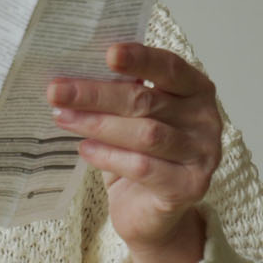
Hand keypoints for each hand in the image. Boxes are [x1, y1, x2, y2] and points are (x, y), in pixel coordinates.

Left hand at [47, 43, 221, 251]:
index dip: (140, 59)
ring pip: (146, 134)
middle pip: (147, 100)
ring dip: (98, 124)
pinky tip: (85, 149)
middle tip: (57, 91)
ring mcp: (202, 154)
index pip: (169, 67)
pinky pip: (144, 167)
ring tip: (63, 118)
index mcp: (195, 88)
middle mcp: (205, 118)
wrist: (149, 209)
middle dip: (97, 94)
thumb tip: (75, 73)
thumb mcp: (131, 115)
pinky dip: (110, 156)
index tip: (108, 53)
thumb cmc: (139, 151)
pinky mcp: (190, 186)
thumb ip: (119, 92)